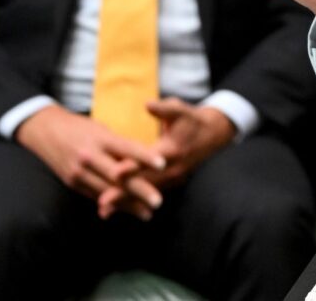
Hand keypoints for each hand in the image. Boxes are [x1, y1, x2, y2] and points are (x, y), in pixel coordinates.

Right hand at [15, 104, 164, 219]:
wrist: (46, 131)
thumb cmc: (81, 128)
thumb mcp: (102, 129)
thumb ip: (120, 145)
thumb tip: (144, 160)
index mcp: (100, 138)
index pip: (127, 148)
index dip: (145, 157)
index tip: (163, 164)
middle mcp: (89, 156)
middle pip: (118, 176)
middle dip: (139, 190)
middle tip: (158, 201)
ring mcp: (79, 172)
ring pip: (107, 191)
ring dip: (128, 204)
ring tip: (148, 213)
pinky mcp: (73, 183)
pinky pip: (96, 196)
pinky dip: (113, 205)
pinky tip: (128, 211)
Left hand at [96, 99, 235, 218]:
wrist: (212, 135)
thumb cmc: (191, 120)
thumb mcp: (180, 110)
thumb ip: (164, 109)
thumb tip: (148, 104)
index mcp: (173, 149)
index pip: (149, 160)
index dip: (132, 166)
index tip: (115, 172)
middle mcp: (173, 168)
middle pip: (145, 182)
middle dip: (123, 192)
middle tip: (103, 201)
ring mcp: (173, 178)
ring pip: (146, 192)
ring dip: (126, 201)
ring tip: (105, 210)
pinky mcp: (170, 182)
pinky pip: (150, 193)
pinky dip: (133, 201)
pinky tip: (117, 207)